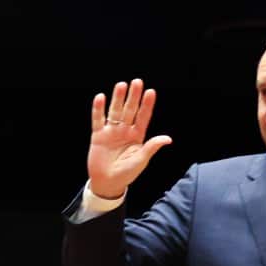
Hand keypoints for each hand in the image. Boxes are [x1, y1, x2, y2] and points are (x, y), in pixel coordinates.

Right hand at [87, 78, 172, 198]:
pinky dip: (98, 109)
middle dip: (133, 96)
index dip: (147, 105)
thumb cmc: (126, 173)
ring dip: (118, 99)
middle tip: (137, 82)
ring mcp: (111, 131)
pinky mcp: (98, 135)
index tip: (151, 92)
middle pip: (130, 110)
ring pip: (115, 111)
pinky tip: (101, 98)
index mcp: (137, 136)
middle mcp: (124, 130)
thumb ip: (151, 147)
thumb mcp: (141, 160)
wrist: (107, 183)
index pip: (143, 117)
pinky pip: (98, 119)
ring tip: (121, 85)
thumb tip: (168, 139)